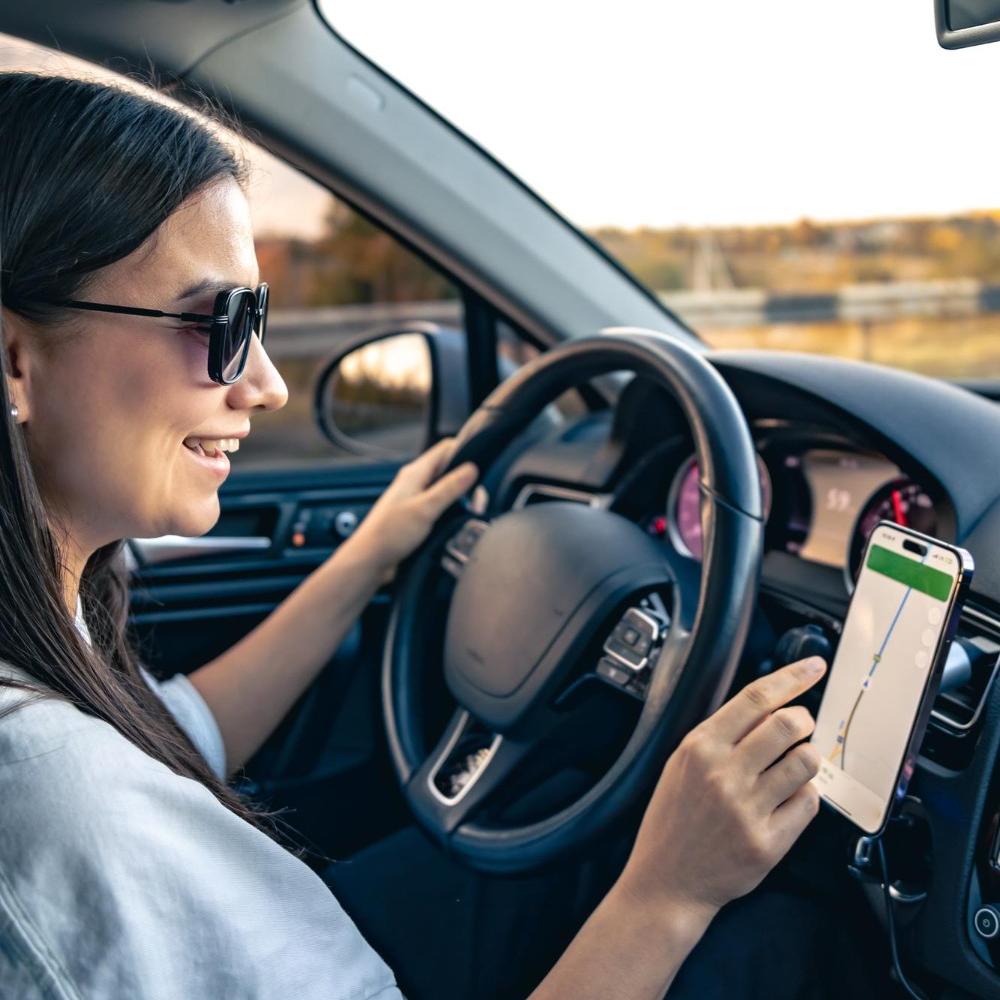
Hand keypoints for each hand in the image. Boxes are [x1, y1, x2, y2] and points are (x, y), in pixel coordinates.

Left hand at [346, 437, 477, 579]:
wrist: (371, 560)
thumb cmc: (389, 534)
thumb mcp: (425, 508)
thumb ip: (449, 488)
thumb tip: (471, 468)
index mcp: (415, 473)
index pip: (445, 449)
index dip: (465, 450)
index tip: (482, 463)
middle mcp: (415, 482)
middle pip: (448, 469)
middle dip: (466, 480)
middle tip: (477, 498)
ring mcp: (416, 498)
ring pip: (445, 489)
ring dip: (460, 497)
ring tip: (471, 510)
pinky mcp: (417, 515)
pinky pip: (440, 506)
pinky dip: (451, 510)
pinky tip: (457, 520)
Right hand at [616, 657, 827, 924]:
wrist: (667, 879)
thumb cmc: (674, 818)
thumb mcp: (681, 763)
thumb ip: (721, 735)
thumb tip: (768, 706)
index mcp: (700, 747)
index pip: (756, 698)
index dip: (792, 677)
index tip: (814, 666)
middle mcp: (724, 773)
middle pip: (788, 724)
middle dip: (804, 720)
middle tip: (801, 727)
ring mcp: (747, 808)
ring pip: (806, 761)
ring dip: (808, 757)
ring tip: (793, 766)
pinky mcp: (768, 841)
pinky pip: (809, 802)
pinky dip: (805, 795)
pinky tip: (787, 799)